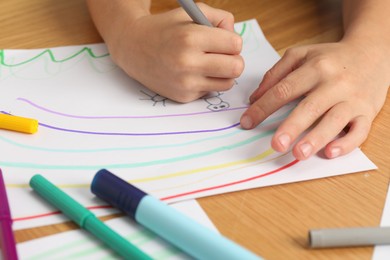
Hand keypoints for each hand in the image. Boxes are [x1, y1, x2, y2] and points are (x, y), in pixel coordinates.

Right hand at [108, 3, 243, 102]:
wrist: (133, 48)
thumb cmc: (165, 29)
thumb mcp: (191, 13)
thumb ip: (220, 18)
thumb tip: (236, 37)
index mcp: (191, 37)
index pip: (235, 45)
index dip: (233, 41)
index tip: (224, 41)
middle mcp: (187, 62)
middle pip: (236, 68)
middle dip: (234, 60)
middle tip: (223, 56)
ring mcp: (185, 82)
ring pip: (227, 83)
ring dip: (223, 74)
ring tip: (209, 64)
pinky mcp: (183, 96)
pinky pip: (210, 91)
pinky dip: (206, 82)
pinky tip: (192, 73)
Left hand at [240, 41, 388, 159]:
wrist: (373, 52)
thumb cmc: (331, 58)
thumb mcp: (302, 55)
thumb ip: (276, 74)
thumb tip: (254, 97)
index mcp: (315, 68)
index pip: (284, 89)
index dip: (263, 107)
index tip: (247, 123)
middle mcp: (335, 83)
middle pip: (310, 106)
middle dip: (291, 127)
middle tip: (276, 145)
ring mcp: (353, 99)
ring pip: (335, 120)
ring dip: (316, 138)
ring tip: (299, 153)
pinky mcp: (367, 112)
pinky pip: (359, 130)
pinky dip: (346, 143)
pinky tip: (331, 152)